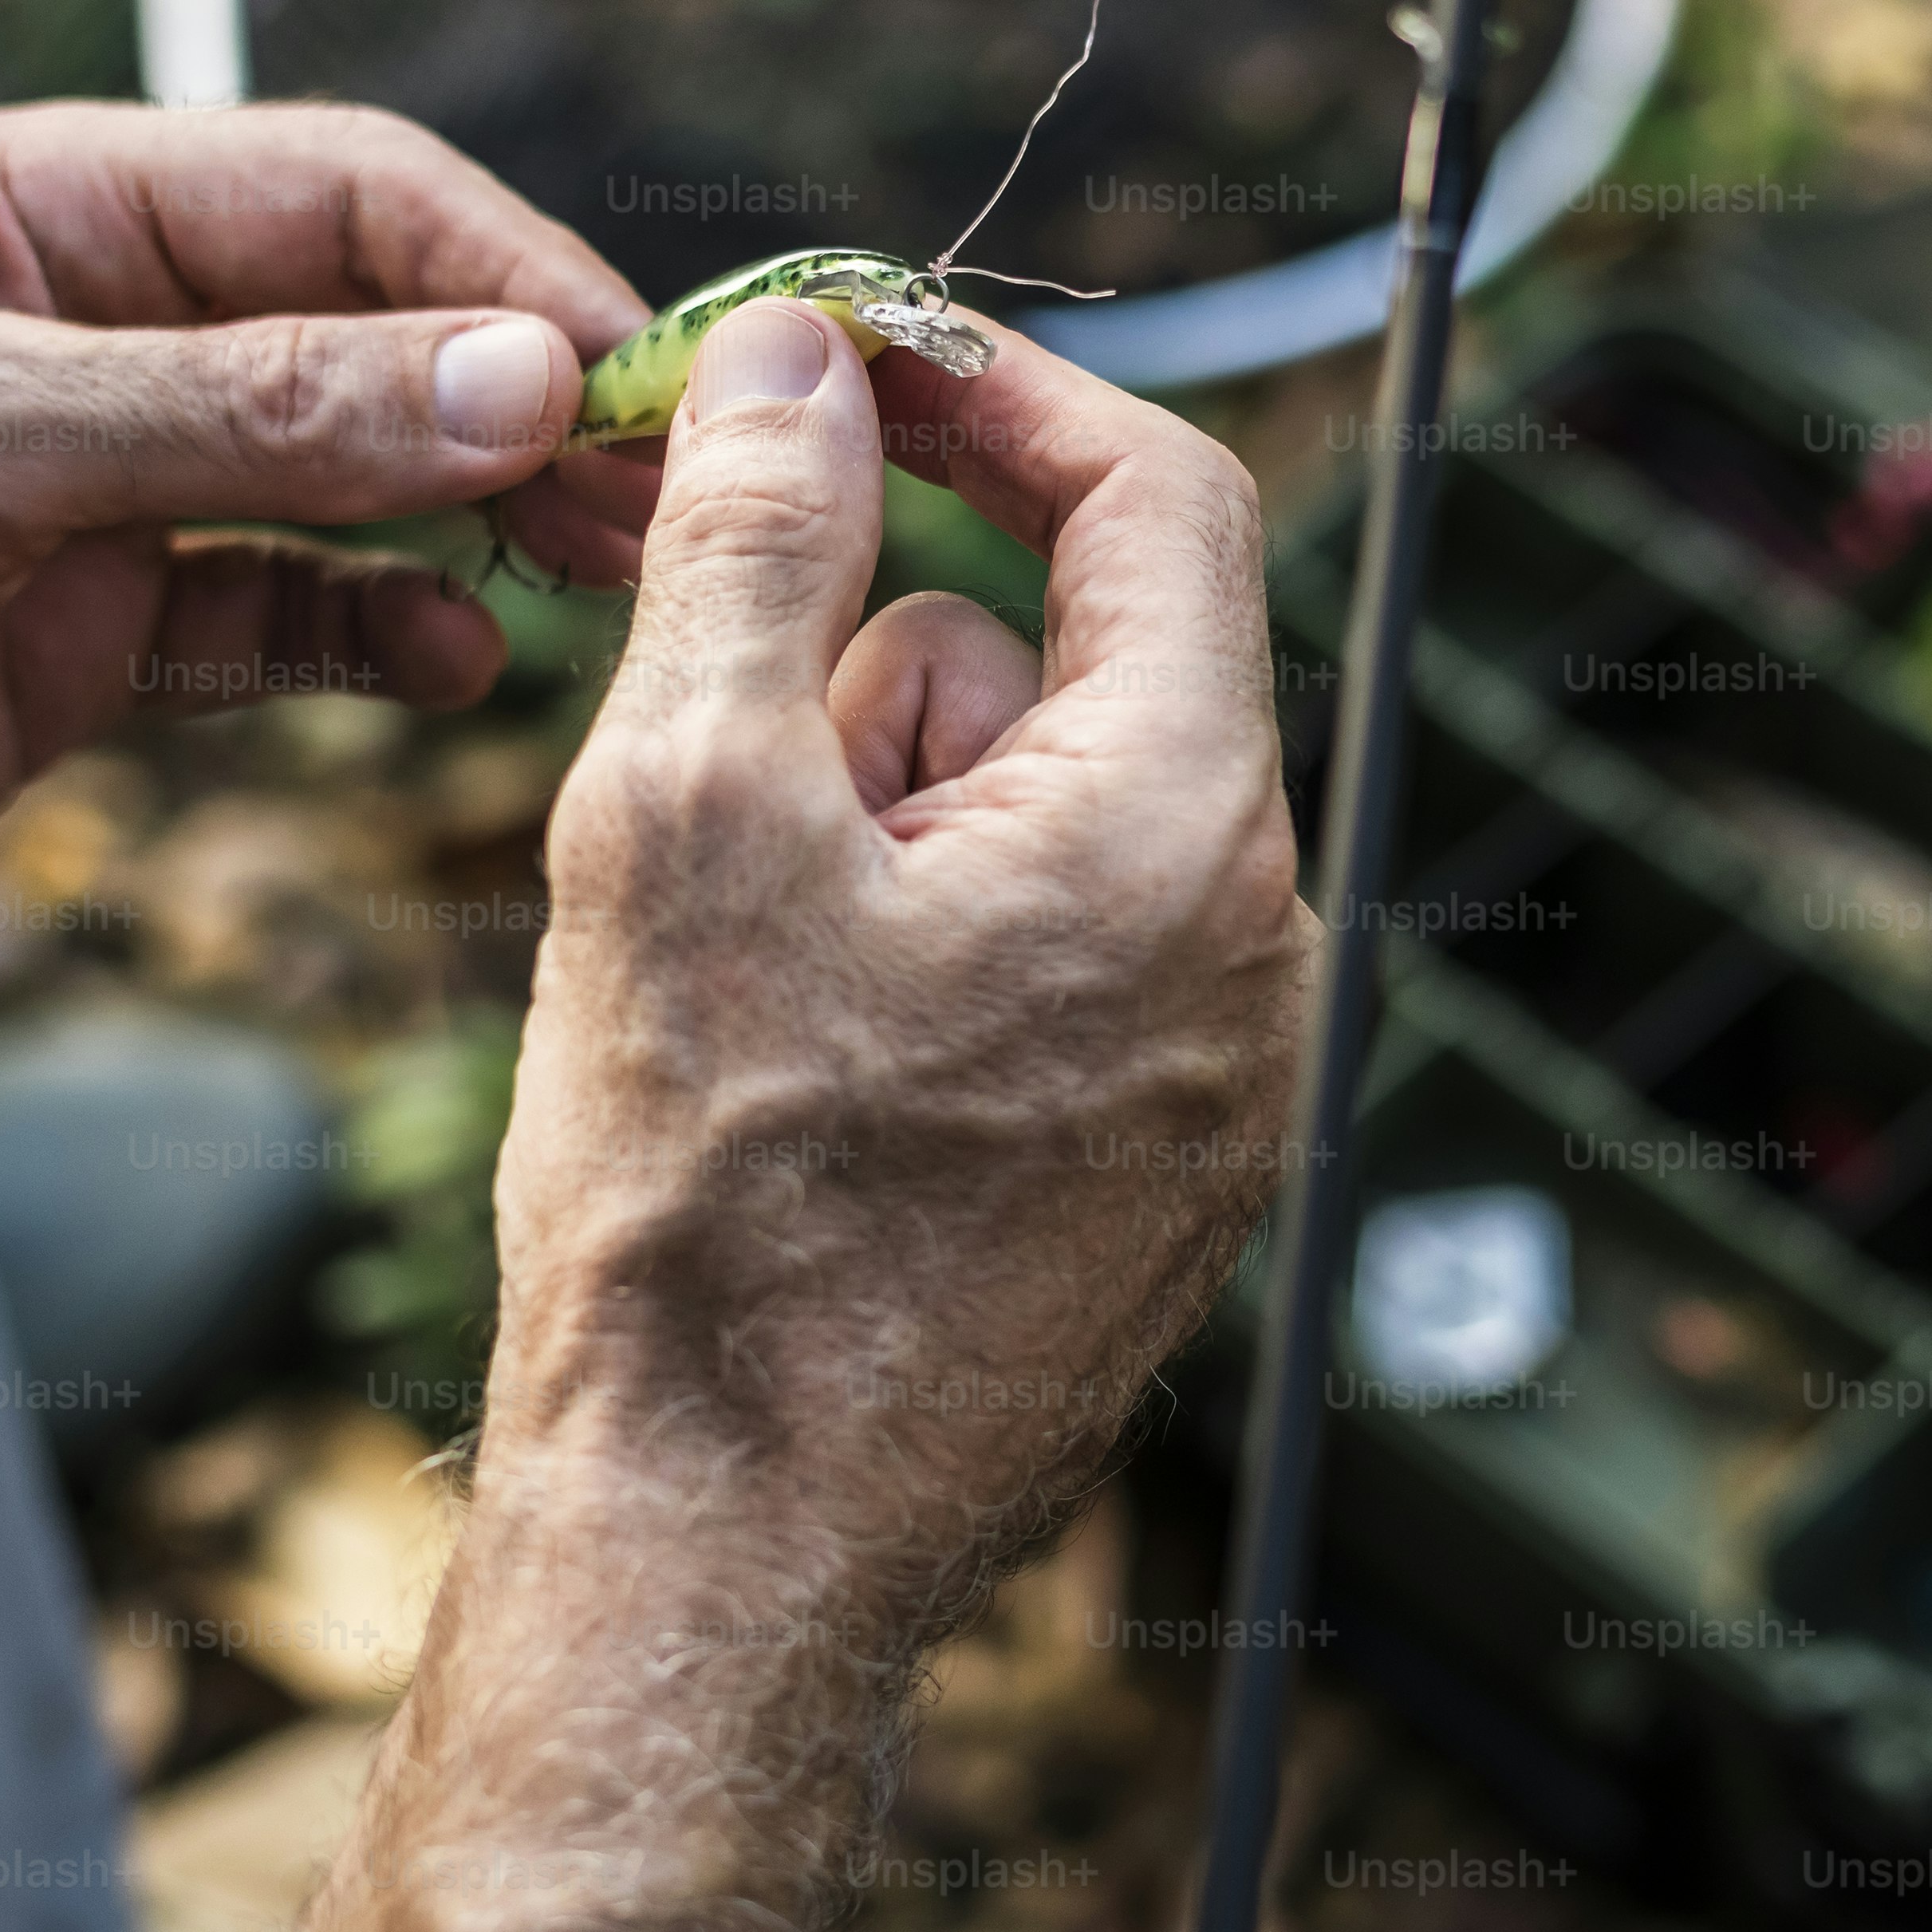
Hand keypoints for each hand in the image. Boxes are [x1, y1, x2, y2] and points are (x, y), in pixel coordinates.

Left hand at [0, 100, 649, 999]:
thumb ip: (252, 414)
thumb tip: (515, 379)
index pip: (345, 196)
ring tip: (602, 583)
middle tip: (675, 499)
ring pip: (349, 482)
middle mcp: (85, 331)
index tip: (635, 375)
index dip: (506, 272)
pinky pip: (279, 617)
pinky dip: (375, 636)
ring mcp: (89, 492)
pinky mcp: (78, 641)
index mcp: (41, 208)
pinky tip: (454, 668)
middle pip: (375, 335)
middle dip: (527, 406)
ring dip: (478, 523)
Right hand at [0, 304, 1313, 1931]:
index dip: (999, 398)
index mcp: (1182, 836)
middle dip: (887, 664)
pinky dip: (909, 953)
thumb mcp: (681, 815)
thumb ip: (761, 549)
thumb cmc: (704, 1220)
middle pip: (1082, 669)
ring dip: (878, 819)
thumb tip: (803, 359)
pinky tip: (780, 1076)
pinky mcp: (1147, 1187)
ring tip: (728, 974)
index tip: (847, 365)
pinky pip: (1044, 974)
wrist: (721, 1572)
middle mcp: (1251, 956)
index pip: (1161, 504)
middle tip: (708, 753)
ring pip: (1040, 827)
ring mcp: (1212, 1088)